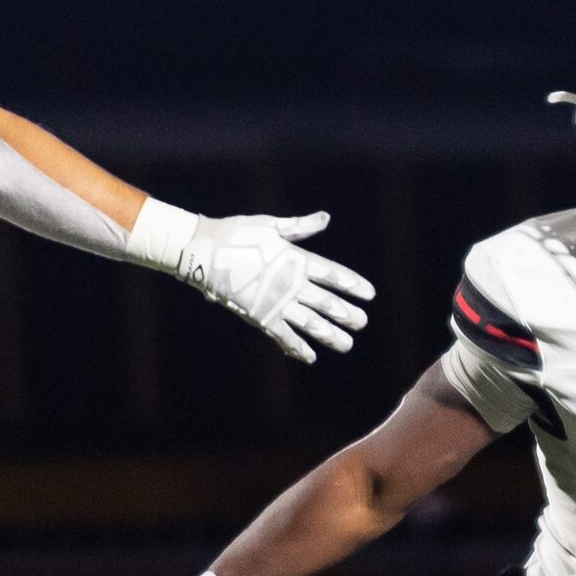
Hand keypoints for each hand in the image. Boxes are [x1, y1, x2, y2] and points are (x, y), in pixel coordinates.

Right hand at [172, 213, 375, 363]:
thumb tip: (325, 218)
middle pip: (326, 302)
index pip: (333, 274)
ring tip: (347, 344)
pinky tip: (310, 357)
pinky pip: (282, 335)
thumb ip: (300, 226)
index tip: (370, 295)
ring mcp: (276, 303)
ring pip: (310, 323)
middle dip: (346, 314)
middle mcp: (291, 284)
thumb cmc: (237, 233)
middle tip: (362, 323)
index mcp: (296, 260)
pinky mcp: (260, 316)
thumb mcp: (271, 225)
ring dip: (329, 335)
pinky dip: (296, 347)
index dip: (353, 284)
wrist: (204, 252)